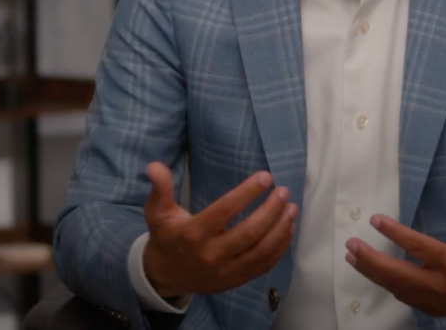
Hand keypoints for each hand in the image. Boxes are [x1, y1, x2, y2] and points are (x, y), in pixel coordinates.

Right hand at [142, 162, 296, 298]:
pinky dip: (280, 247)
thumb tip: (154, 166)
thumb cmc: (166, 237)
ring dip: (281, 228)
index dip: (247, 193)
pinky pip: (264, 265)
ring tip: (291, 207)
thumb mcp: (157, 212)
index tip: (265, 177)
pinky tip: (287, 229)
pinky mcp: (236, 280)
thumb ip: (160, 188)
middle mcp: (211, 255)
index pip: (225, 211)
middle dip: (271, 210)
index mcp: (192, 235)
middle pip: (250, 232)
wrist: (165, 277)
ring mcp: (226, 271)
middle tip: (283, 191)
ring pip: (261, 250)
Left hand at [345, 186, 445, 318]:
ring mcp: (435, 300)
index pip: (420, 248)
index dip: (396, 234)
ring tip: (352, 256)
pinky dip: (386, 284)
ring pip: (396, 287)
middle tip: (351, 244)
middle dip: (372, 260)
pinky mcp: (433, 308)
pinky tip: (373, 271)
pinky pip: (404, 296)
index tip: (376, 220)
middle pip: (399, 274)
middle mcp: (442, 285)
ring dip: (372, 272)